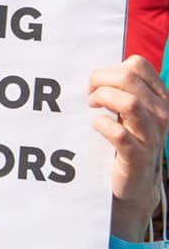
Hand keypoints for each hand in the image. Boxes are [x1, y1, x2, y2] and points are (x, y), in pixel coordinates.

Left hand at [88, 56, 168, 240]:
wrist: (135, 182)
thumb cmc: (127, 140)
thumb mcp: (129, 112)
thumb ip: (119, 90)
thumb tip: (94, 74)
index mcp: (159, 97)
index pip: (138, 65)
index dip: (109, 69)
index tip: (95, 84)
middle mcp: (161, 113)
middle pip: (129, 78)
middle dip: (100, 81)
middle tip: (89, 97)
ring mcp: (152, 136)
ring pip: (130, 103)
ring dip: (102, 99)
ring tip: (91, 107)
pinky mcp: (138, 157)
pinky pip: (120, 134)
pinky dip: (102, 125)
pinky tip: (96, 125)